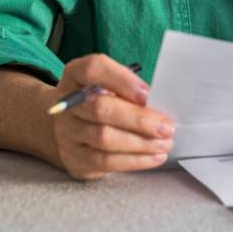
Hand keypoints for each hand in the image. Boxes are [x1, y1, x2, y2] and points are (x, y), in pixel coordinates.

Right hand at [46, 54, 175, 180]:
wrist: (68, 128)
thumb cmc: (98, 100)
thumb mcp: (109, 85)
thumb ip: (129, 89)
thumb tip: (158, 106)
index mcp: (75, 75)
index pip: (93, 69)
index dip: (122, 80)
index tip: (148, 94)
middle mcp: (66, 103)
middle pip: (99, 109)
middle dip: (138, 119)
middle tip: (166, 127)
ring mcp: (67, 133)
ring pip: (103, 138)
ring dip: (140, 143)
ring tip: (164, 143)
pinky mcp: (75, 159)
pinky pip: (105, 162)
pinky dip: (134, 160)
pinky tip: (153, 156)